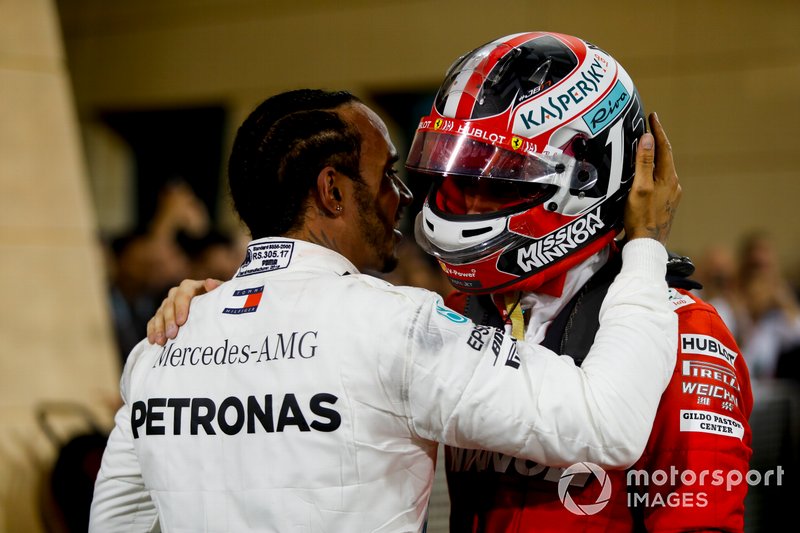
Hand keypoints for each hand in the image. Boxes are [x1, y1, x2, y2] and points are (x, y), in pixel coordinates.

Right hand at [146, 278, 221, 344]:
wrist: (215, 311)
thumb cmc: (220, 303)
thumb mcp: (223, 296)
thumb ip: (218, 289)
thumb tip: (209, 283)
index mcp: (191, 287)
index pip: (183, 293)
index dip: (181, 307)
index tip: (181, 322)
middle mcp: (177, 294)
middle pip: (169, 305)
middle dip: (169, 321)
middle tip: (172, 335)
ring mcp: (168, 304)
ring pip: (160, 314)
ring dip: (159, 328)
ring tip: (161, 342)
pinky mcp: (162, 315)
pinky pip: (153, 321)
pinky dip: (152, 331)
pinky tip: (153, 341)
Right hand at [624, 112, 681, 242]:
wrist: (647, 246)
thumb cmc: (641, 218)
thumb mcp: (639, 187)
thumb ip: (644, 162)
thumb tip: (649, 138)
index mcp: (668, 178)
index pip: (664, 148)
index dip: (658, 131)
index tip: (653, 116)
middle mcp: (673, 185)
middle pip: (665, 157)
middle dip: (657, 142)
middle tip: (648, 128)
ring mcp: (671, 196)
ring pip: (662, 170)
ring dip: (655, 158)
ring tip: (645, 149)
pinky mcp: (665, 205)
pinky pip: (659, 182)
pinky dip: (653, 173)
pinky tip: (645, 177)